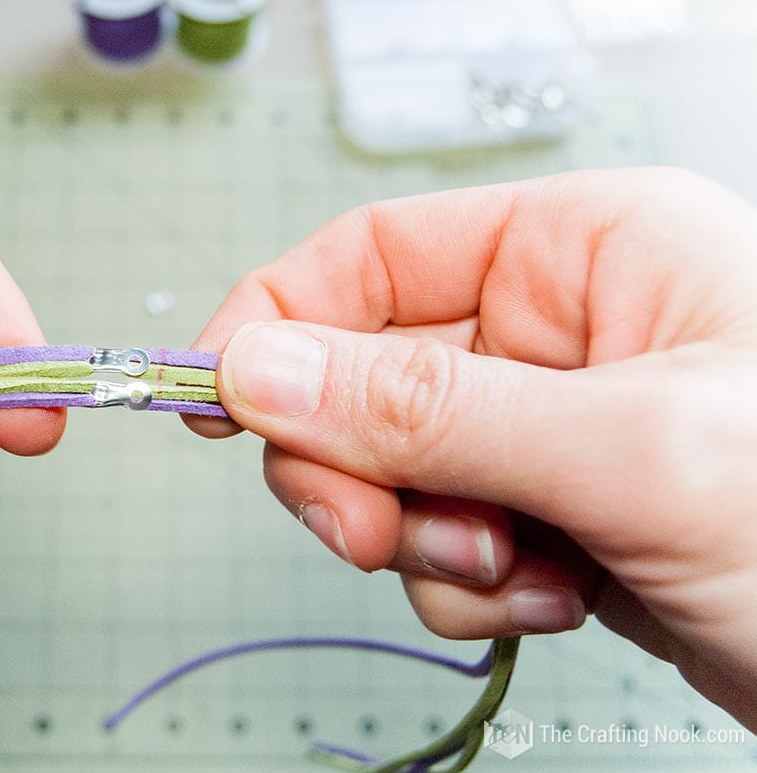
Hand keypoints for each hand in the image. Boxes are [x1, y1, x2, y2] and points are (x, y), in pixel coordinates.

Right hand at [188, 168, 756, 728]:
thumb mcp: (627, 450)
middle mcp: (558, 331)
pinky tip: (552, 591)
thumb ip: (427, 408)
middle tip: (370, 527)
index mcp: (584, 252)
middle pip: (362, 376)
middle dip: (354, 465)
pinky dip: (472, 584)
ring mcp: (549, 428)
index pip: (371, 256)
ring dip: (423, 538)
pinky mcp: (552, 513)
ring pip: (393, 472)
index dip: (279, 322)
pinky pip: (442, 540)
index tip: (215, 395)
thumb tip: (261, 367)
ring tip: (518, 562)